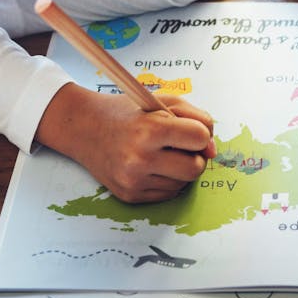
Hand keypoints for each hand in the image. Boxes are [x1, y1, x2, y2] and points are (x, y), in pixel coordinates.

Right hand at [37, 84, 216, 203]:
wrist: (85, 128)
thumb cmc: (129, 112)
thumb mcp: (162, 101)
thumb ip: (196, 118)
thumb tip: (212, 150)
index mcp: (149, 129)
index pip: (199, 137)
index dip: (200, 133)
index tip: (189, 129)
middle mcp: (140, 158)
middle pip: (195, 168)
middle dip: (195, 156)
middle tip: (181, 145)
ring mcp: (133, 180)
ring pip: (183, 183)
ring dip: (180, 168)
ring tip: (162, 153)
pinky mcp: (130, 196)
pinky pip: (168, 194)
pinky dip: (168, 180)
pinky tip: (153, 166)